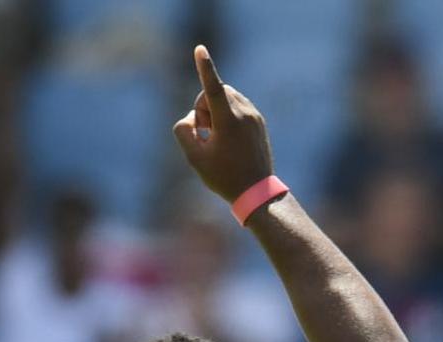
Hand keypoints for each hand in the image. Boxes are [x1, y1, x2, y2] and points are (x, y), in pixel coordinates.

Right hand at [171, 45, 273, 204]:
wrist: (256, 191)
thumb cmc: (223, 177)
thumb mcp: (194, 158)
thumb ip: (184, 132)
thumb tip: (190, 117)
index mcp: (228, 121)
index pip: (212, 88)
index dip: (204, 68)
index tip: (200, 49)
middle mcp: (244, 112)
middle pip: (214, 92)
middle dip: (204, 107)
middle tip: (205, 134)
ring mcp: (254, 115)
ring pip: (226, 97)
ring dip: (215, 111)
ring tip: (216, 139)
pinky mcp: (258, 119)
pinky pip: (237, 106)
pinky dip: (226, 116)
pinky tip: (227, 140)